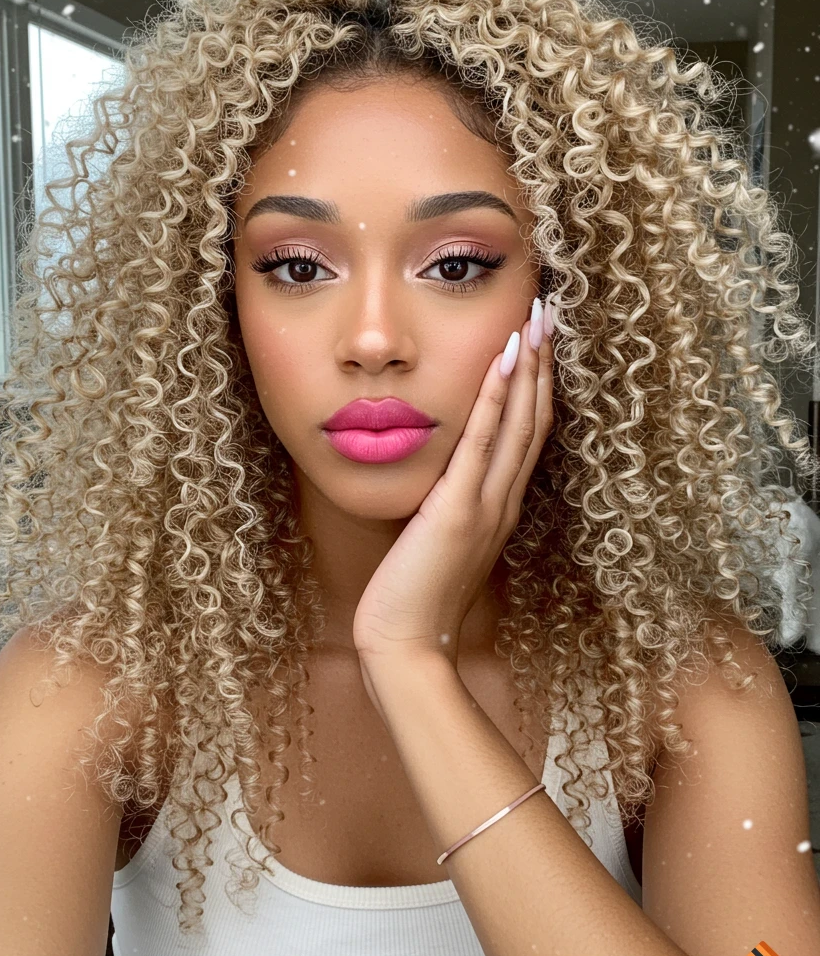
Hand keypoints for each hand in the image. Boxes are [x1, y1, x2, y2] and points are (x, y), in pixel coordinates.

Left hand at [353, 297, 554, 692]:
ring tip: (535, 318)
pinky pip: (484, 443)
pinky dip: (498, 399)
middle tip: (549, 310)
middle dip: (543, 362)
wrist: (408, 644)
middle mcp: (503, 500)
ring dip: (529, 367)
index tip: (540, 340)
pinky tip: (504, 360)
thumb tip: (439, 477)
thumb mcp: (437, 540)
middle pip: (535, 418)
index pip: (528, 433)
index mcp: (500, 506)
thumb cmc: (415, 599)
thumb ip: (447, 506)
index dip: (537, 384)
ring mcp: (487, 504)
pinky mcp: (460, 509)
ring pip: (520, 423)